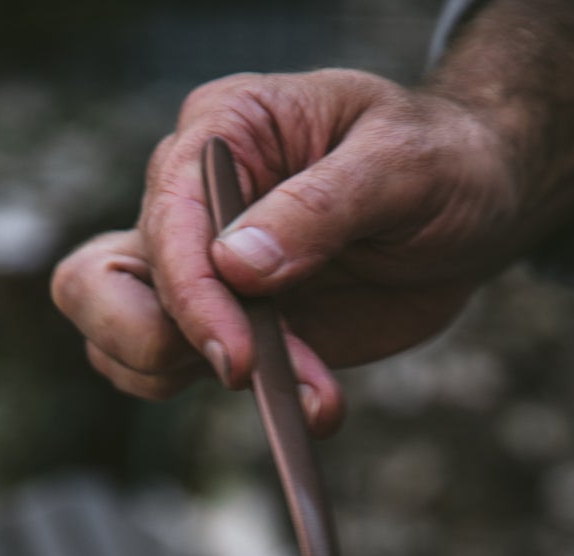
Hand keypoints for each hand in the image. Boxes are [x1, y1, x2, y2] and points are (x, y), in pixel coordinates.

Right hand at [50, 3, 573, 430]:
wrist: (476, 201)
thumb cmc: (442, 159)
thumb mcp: (402, 165)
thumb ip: (321, 208)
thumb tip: (237, 265)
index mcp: (223, 132)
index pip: (162, 220)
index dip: (188, 298)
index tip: (236, 357)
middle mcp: (191, 202)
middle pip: (98, 284)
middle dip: (153, 342)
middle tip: (240, 372)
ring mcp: (205, 271)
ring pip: (127, 344)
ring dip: (208, 384)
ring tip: (313, 391)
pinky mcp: (234, 326)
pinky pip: (192, 379)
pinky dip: (249, 405)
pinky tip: (320, 405)